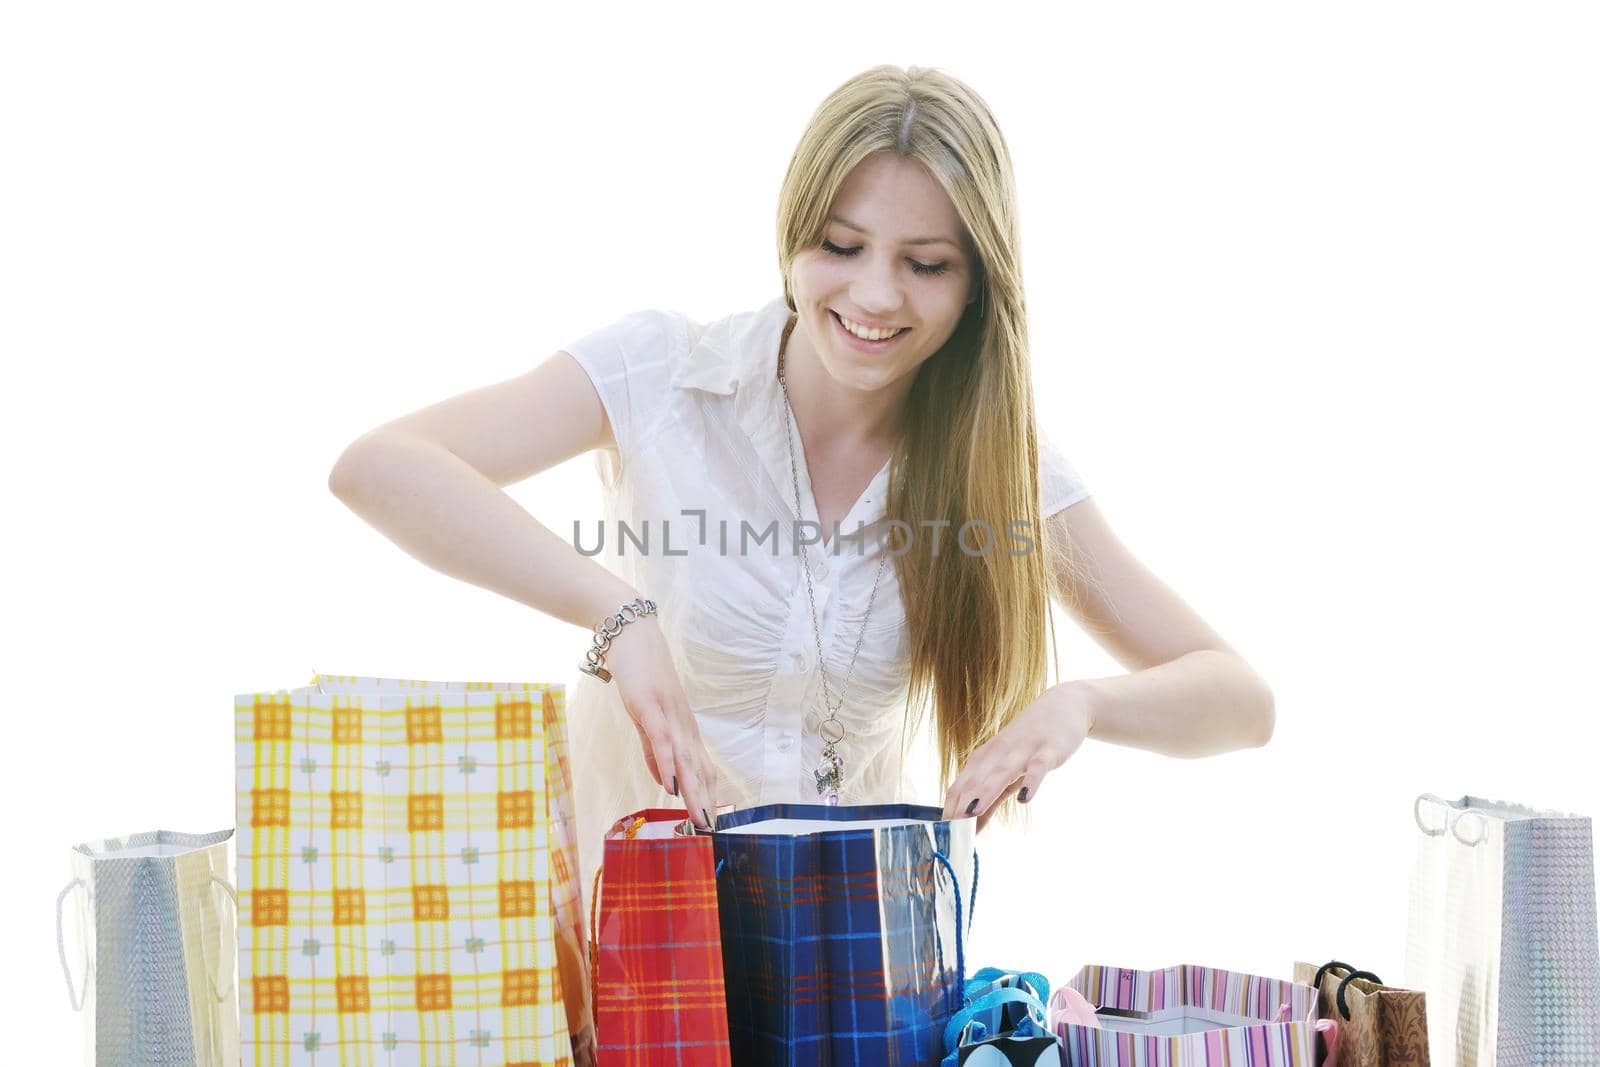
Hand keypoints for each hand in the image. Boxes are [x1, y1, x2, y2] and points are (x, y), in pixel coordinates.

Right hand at [603, 615, 719, 830]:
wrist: (628, 631)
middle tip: (711, 832)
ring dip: (693, 792)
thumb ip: (653, 749)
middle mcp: (682, 724)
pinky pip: (660, 740)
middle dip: (705, 802)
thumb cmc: (639, 672)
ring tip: (699, 820)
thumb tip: (662, 780)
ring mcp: (667, 714)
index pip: (700, 768)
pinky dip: (666, 764)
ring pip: (684, 759)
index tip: (711, 823)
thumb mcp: (646, 717)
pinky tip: (670, 785)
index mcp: (682, 727)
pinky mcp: (649, 706)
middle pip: (698, 769)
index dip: (707, 796)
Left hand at [940, 682, 1091, 831]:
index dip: (949, 810)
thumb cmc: (1029, 744)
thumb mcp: (1007, 773)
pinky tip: (1025, 798)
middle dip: (960, 806)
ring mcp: (1022, 751)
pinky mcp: (1047, 751)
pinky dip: (1031, 781)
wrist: (1062, 707)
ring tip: (971, 812)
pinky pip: (1037, 767)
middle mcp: (998, 754)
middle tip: (950, 832)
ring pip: (1001, 772)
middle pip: (974, 781)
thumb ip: (990, 801)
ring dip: (985, 791)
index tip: (942, 834)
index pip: (959, 787)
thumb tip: (973, 829)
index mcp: (983, 759)